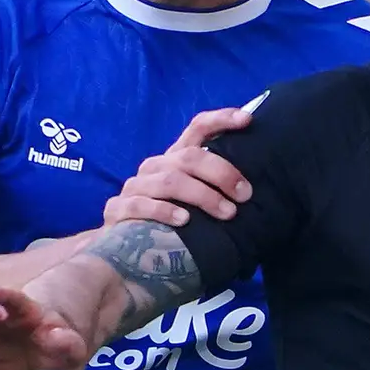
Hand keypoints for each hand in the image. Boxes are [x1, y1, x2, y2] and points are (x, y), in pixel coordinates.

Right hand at [104, 105, 258, 226]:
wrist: (122, 249)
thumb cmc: (169, 223)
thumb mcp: (192, 202)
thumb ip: (213, 189)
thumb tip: (252, 188)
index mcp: (174, 159)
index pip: (197, 128)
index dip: (221, 120)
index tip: (246, 120)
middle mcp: (154, 167)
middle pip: (189, 158)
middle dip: (221, 173)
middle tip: (244, 194)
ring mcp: (135, 187)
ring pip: (171, 182)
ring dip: (203, 196)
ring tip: (227, 213)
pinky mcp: (118, 210)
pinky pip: (142, 206)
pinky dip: (165, 212)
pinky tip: (184, 220)